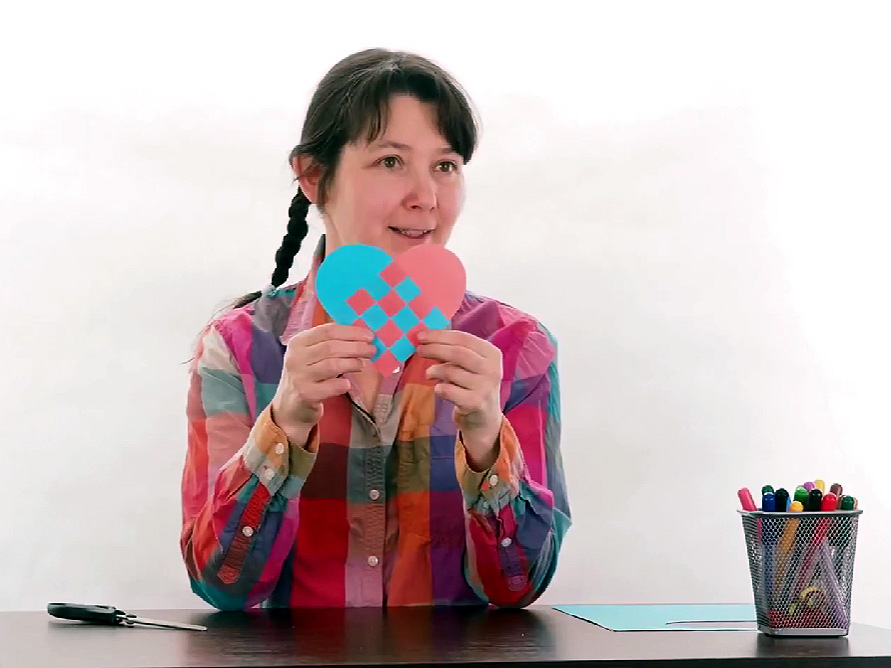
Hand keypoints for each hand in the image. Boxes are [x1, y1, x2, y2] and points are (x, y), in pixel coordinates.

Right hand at [270, 323, 375, 445]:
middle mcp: (296, 357)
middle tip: (371, 350)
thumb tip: (362, 336)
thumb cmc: (307, 376)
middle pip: (331, 347)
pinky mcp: (306, 395)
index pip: (327, 331)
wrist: (290, 407)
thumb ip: (330, 343)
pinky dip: (343, 384)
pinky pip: (331, 386)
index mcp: (298, 342)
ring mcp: (299, 376)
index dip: (351, 332)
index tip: (369, 335)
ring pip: (332, 365)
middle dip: (356, 347)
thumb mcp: (311, 355)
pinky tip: (347, 384)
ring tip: (362, 365)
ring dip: (352, 363)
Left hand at [416, 329, 503, 469]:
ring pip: (451, 371)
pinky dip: (439, 388)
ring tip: (429, 373)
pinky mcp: (475, 403)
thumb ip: (453, 350)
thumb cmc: (472, 384)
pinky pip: (449, 390)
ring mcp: (485, 387)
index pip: (463, 338)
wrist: (484, 417)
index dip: (440, 335)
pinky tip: (439, 389)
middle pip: (458, 353)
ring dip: (434, 370)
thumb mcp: (469, 365)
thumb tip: (425, 338)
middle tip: (419, 350)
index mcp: (492, 353)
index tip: (420, 335)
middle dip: (435, 349)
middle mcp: (492, 369)